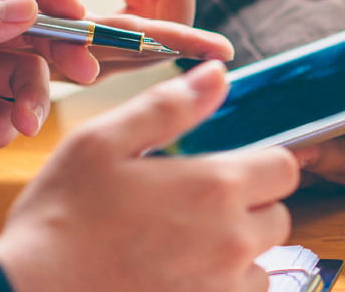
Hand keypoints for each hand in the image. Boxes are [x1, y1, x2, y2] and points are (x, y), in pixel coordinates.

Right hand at [0, 62, 298, 291]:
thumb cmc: (60, 218)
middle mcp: (233, 239)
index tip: (227, 171)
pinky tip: (181, 276)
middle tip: (196, 209)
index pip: (284, 167)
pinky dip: (222, 285)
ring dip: (239, 252)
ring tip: (185, 246)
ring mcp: (223, 284)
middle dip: (250, 208)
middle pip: (279, 215)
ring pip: (262, 260)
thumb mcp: (101, 143)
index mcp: (215, 187)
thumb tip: (217, 73)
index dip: (260, 165)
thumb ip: (168, 106)